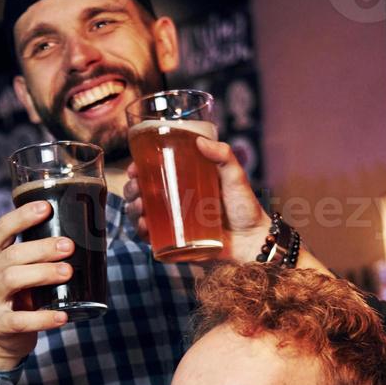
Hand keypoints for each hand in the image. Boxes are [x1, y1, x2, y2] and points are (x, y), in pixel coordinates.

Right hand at [0, 201, 74, 371]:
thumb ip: (39, 253)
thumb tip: (84, 233)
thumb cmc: (20, 294)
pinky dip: (43, 318)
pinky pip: (20, 320)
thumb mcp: (22, 269)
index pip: (2, 228)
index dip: (22, 216)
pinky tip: (62, 316)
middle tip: (69, 246)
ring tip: (68, 272)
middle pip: (13, 254)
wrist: (2, 335)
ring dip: (42, 273)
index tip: (47, 208)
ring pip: (13, 279)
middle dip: (42, 248)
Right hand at [124, 136, 270, 261]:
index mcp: (184, 183)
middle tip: (136, 189)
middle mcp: (176, 203)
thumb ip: (223, 155)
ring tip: (140, 207)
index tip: (134, 169)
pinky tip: (143, 226)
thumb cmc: (245, 207)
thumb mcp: (235, 175)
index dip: (138, 170)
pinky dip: (142, 233)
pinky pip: (152, 239)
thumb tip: (200, 141)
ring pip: (143, 216)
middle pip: (143, 194)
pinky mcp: (176, 243)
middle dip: (132, 190)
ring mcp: (174, 223)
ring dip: (133, 210)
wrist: (253, 240)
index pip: (154, 174)